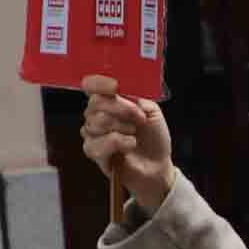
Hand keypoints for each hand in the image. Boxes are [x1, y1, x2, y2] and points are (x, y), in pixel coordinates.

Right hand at [79, 76, 172, 212]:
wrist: (158, 165)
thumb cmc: (153, 138)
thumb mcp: (151, 111)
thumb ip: (136, 98)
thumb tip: (122, 93)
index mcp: (109, 102)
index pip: (91, 86)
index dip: (98, 83)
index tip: (115, 86)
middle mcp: (96, 116)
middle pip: (96, 103)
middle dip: (122, 109)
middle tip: (140, 118)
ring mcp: (93, 134)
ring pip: (96, 122)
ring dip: (122, 127)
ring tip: (134, 134)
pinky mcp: (94, 153)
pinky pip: (96, 144)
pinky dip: (117, 143)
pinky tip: (129, 145)